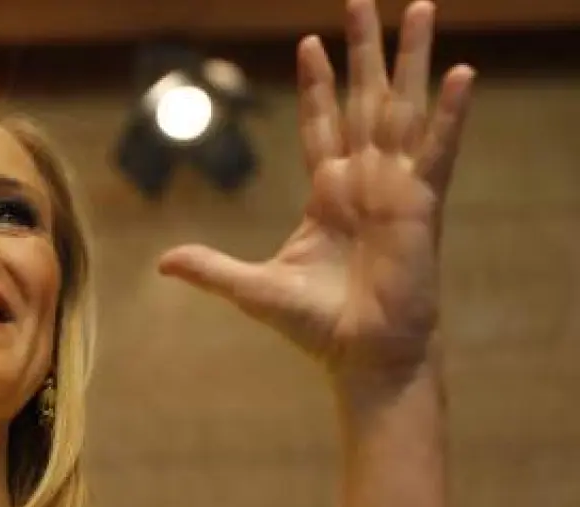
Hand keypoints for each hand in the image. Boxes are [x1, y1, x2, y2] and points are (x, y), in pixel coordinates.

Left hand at [158, 0, 474, 385]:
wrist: (363, 356)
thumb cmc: (317, 326)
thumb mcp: (252, 289)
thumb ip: (211, 269)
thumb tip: (162, 263)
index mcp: (327, 194)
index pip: (321, 124)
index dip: (316, 84)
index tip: (309, 42)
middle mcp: (364, 182)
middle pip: (364, 101)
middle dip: (364, 52)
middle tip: (361, 3)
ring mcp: (395, 189)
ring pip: (402, 110)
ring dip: (411, 60)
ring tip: (421, 10)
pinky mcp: (421, 205)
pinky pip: (437, 150)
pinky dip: (449, 113)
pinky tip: (458, 72)